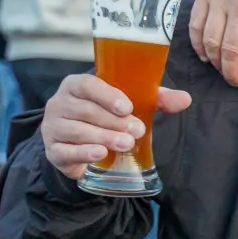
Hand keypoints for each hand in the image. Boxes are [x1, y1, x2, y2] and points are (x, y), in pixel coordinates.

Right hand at [42, 75, 191, 178]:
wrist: (81, 145)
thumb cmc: (107, 115)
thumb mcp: (130, 104)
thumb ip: (156, 99)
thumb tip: (185, 99)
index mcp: (77, 85)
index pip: (87, 85)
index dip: (107, 95)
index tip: (128, 107)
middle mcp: (59, 103)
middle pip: (86, 110)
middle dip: (114, 121)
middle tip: (137, 130)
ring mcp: (53, 127)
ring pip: (77, 130)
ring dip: (103, 137)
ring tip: (126, 143)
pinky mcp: (52, 150)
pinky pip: (65, 151)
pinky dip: (83, 153)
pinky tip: (100, 154)